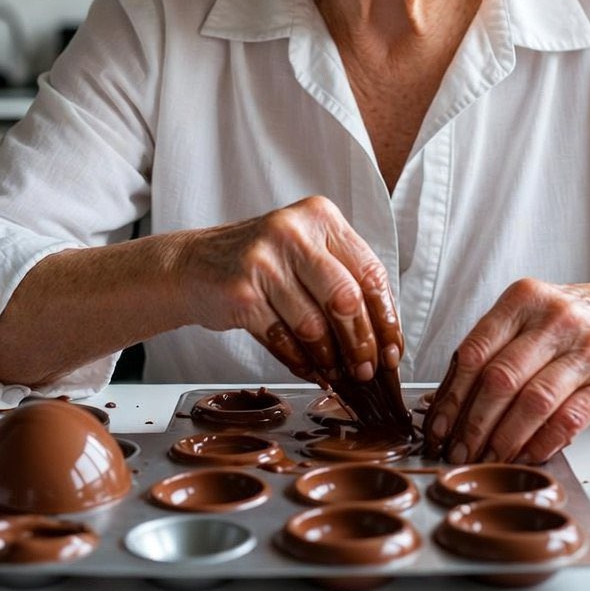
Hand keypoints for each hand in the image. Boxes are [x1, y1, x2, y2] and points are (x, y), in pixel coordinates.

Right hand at [177, 195, 402, 383]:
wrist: (194, 265)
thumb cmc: (262, 263)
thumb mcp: (306, 252)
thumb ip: (343, 279)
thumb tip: (384, 338)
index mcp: (320, 216)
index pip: (370, 271)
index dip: (386, 318)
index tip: (393, 351)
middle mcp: (293, 230)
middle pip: (346, 298)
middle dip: (362, 344)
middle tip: (367, 372)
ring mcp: (264, 259)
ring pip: (314, 325)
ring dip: (330, 359)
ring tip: (336, 374)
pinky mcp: (241, 291)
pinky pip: (282, 339)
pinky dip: (300, 362)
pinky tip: (309, 369)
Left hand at [424, 278, 589, 463]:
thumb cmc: (569, 323)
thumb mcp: (528, 317)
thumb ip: (491, 349)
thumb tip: (443, 402)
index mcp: (524, 298)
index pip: (476, 350)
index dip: (452, 394)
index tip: (438, 425)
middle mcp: (555, 319)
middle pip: (501, 379)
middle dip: (473, 424)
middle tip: (458, 451)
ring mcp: (586, 349)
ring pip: (533, 403)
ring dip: (504, 440)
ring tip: (486, 459)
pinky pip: (567, 420)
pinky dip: (540, 444)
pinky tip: (523, 455)